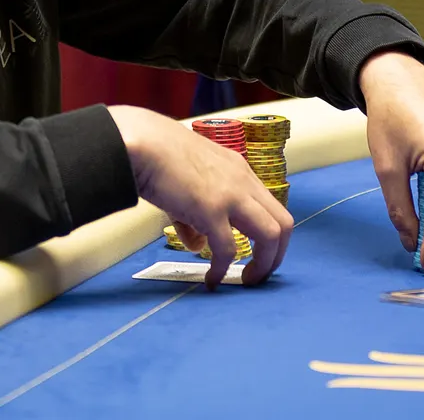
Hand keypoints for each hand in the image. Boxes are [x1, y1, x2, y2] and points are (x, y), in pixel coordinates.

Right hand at [109, 105, 292, 289]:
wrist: (141, 142)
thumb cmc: (157, 155)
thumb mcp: (187, 181)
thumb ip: (196, 216)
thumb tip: (199, 245)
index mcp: (239, 170)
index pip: (271, 207)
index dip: (270, 236)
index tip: (257, 255)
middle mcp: (243, 181)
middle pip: (283, 224)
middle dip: (276, 255)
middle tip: (259, 275)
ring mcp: (231, 194)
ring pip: (271, 235)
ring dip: (263, 265)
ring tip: (245, 281)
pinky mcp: (211, 210)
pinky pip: (228, 249)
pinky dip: (223, 268)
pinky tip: (211, 278)